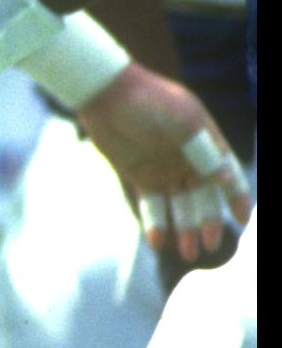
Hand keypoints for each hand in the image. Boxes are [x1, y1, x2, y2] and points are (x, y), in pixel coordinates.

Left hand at [75, 64, 250, 262]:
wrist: (105, 93)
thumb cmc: (150, 102)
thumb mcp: (185, 124)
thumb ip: (206, 153)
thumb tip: (227, 180)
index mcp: (205, 141)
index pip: (227, 173)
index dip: (237, 197)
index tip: (242, 219)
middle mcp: (188, 158)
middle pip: (203, 196)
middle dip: (208, 222)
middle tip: (210, 246)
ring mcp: (164, 168)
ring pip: (179, 205)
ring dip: (184, 228)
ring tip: (188, 253)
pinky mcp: (139, 175)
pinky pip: (152, 204)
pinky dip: (156, 223)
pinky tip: (158, 242)